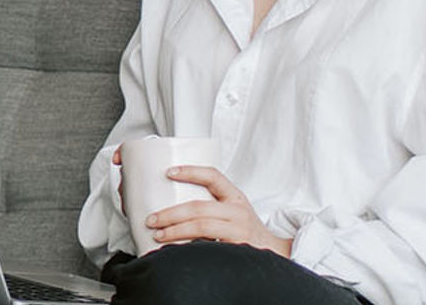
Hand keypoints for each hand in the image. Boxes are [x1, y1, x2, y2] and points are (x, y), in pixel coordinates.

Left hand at [142, 165, 293, 257]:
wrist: (273, 253)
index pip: (213, 176)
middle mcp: (238, 212)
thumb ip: (212, 206)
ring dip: (175, 231)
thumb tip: (174, 207)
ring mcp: (238, 231)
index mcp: (236, 197)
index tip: (169, 172)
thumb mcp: (234, 212)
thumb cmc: (246, 232)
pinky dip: (189, 249)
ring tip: (159, 234)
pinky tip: (176, 251)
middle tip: (152, 219)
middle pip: (199, 208)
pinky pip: (208, 248)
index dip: (190, 172)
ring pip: (201, 227)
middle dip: (171, 213)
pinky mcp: (236, 250)